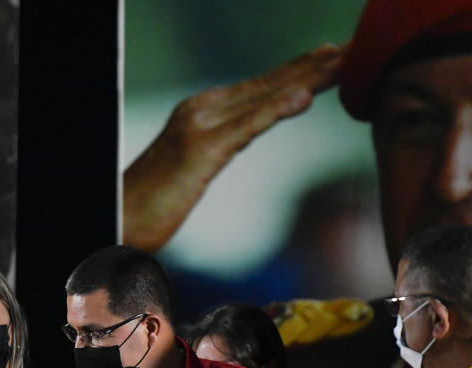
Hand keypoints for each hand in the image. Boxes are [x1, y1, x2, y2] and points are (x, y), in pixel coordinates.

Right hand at [122, 42, 345, 251]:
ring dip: (304, 78)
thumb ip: (215, 147)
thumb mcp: (191, 168)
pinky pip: (246, 127)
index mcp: (201, 112)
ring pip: (262, 98)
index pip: (259, 88)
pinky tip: (303, 98)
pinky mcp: (201, 151)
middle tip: (353, 49)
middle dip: (311, 67)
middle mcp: (201, 110)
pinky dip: (275, 110)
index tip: (333, 58)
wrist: (118, 215)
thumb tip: (233, 141)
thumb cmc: (148, 202)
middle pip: (266, 84)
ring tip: (339, 63)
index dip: (297, 70)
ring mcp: (200, 127)